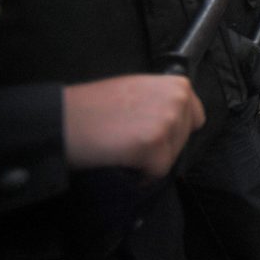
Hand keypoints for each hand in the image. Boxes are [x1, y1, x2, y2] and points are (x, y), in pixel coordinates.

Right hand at [63, 75, 205, 178]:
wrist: (64, 119)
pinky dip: (143, 174)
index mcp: (177, 84)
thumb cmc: (95, 106)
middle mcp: (179, 99)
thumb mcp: (139, 89)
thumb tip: (180, 120)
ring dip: (152, 159)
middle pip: (185, 139)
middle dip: (163, 145)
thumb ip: (164, 100)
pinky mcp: (155, 145)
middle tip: (132, 140)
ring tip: (125, 147)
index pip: (195, 117)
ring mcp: (169, 121)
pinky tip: (123, 161)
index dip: (175, 130)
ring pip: (172, 155)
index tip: (153, 133)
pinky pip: (159, 171)